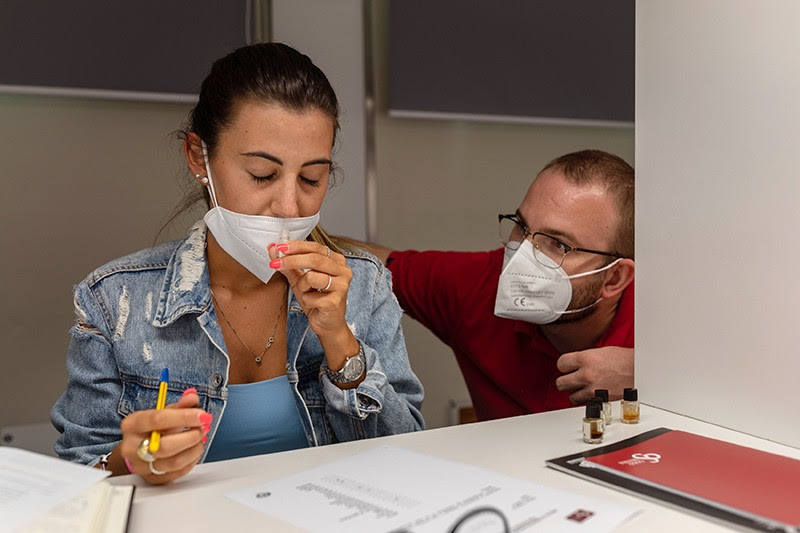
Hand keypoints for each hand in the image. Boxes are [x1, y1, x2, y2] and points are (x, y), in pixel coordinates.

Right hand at [117, 389, 210, 484]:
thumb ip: (180, 404)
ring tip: (200, 439)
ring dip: (194, 449)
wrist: (137, 447)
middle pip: (165, 446)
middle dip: (191, 436)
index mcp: (133, 424)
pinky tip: (194, 450)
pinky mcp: (151, 479)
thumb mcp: (163, 411)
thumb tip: (192, 397)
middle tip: (203, 428)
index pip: (158, 419)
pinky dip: (191, 461)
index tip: (203, 415)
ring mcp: (140, 465)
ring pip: (173, 462)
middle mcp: (132, 446)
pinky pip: (177, 473)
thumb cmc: (151, 428)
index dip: (184, 417)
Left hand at [268, 240, 360, 383]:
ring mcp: (342, 286)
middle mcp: (343, 271)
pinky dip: (306, 299)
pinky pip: (311, 295)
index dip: (297, 246)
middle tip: (275, 262)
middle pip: (314, 258)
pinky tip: (313, 304)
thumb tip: (274, 250)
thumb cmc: (317, 300)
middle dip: (291, 260)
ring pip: (312, 276)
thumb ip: (288, 266)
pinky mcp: (336, 301)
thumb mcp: (300, 281)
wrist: (328, 325)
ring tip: (305, 292)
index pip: (316, 247)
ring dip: (301, 285)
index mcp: (336, 261)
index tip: (279, 247)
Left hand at [555, 346, 633, 404]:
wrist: (641, 371)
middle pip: (561, 382)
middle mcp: (587, 374)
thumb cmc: (625, 360)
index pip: (560, 364)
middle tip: (570, 380)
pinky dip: (586, 400)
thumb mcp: (601, 352)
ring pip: (571, 396)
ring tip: (581, 388)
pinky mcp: (600, 400)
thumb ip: (585, 358)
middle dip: (565, 381)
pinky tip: (591, 394)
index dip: (563, 366)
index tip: (566, 368)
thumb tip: (575, 363)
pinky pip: (584, 403)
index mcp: (586, 358)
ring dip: (575, 393)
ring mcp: (593, 389)